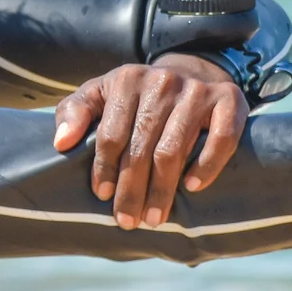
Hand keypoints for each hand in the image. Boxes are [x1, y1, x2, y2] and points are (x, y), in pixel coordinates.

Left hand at [52, 54, 249, 228]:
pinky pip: (221, 138)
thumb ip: (74, 113)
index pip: (112, 133)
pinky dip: (207, 165)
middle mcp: (163, 81)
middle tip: (128, 220)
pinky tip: (192, 187)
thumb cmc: (138, 95)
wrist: (192, 70)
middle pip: (142, 146)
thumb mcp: (100, 94)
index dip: (105, 168)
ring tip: (154, 218)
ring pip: (175, 148)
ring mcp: (198, 90)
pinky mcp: (230, 100)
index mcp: (127, 79)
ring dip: (163, 189)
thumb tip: (61, 143)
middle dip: (132, 189)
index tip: (101, 196)